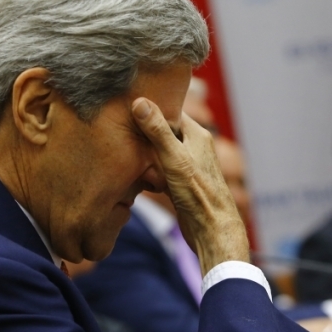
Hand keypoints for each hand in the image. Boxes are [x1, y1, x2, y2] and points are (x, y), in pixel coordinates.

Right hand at [132, 98, 248, 273]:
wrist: (211, 229)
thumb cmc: (198, 192)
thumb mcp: (173, 157)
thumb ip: (157, 130)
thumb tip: (139, 101)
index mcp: (197, 135)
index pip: (172, 110)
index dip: (152, 106)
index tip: (129, 103)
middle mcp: (194, 148)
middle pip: (164, 131)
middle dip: (144, 131)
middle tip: (120, 127)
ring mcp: (187, 166)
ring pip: (160, 152)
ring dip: (145, 154)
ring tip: (123, 149)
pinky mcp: (181, 184)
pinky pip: (160, 171)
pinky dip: (149, 172)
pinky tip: (135, 175)